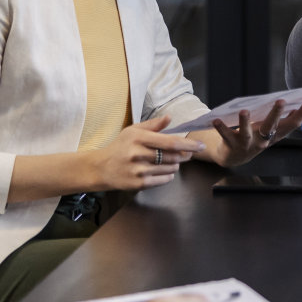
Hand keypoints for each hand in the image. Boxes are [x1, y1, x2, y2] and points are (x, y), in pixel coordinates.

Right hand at [85, 115, 206, 192]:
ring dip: (176, 164)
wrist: (101, 168)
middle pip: (173, 156)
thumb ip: (153, 125)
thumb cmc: (120, 147)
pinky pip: (164, 180)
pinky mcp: (139, 183)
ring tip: (170, 160)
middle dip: (185, 155)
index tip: (200, 145)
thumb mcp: (133, 131)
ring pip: (170, 168)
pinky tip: (163, 170)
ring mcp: (139, 170)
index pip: (170, 142)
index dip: (188, 144)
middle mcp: (138, 154)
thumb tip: (170, 117)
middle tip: (188, 153)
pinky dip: (168, 175)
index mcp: (139, 138)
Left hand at [209, 99, 301, 167]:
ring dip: (245, 122)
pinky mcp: (231, 144)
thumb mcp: (272, 131)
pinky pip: (226, 135)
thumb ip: (285, 120)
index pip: (292, 124)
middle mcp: (263, 140)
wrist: (234, 157)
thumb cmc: (255, 138)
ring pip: (247, 133)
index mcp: (275, 135)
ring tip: (244, 111)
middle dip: (276, 114)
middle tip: (281, 101)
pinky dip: (221, 127)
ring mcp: (247, 143)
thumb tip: (301, 108)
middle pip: (271, 126)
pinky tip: (216, 119)